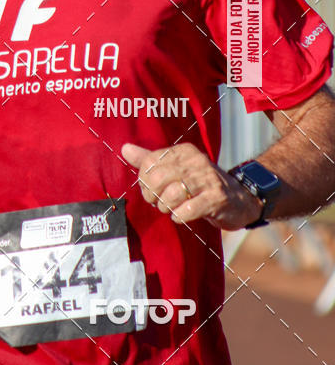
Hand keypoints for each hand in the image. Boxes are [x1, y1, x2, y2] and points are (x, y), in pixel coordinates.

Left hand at [122, 142, 262, 230]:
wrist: (239, 199)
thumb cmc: (201, 185)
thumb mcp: (177, 169)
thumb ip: (150, 159)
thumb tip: (125, 148)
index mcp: (183, 152)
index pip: (149, 163)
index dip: (144, 181)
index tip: (151, 190)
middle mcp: (196, 161)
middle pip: (157, 179)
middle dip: (153, 196)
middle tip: (158, 203)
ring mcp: (208, 179)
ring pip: (172, 195)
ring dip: (166, 207)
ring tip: (171, 209)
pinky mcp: (217, 198)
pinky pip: (188, 210)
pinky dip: (179, 216)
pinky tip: (181, 216)